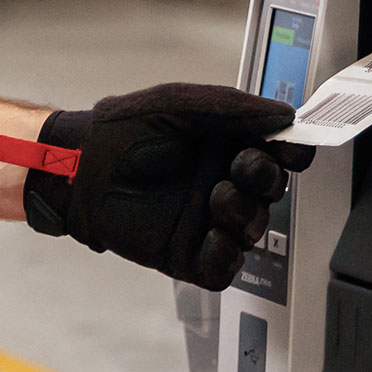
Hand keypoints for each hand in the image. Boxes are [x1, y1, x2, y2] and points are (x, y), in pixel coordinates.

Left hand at [20, 81, 298, 289]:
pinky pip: (223, 268)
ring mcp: (206, 221)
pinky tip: (213, 234)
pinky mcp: (186, 254)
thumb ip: (234, 108)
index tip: (290, 146)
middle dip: (265, 179)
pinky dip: (227, 255)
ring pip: (253, 230)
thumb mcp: (181, 104)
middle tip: (242, 165)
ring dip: (246, 213)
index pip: (279, 155)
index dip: (292, 152)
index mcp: (228, 146)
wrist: (79, 165)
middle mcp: (223, 183)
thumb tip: (285, 116)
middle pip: (272, 191)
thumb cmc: (123, 130)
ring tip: (218, 196)